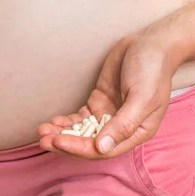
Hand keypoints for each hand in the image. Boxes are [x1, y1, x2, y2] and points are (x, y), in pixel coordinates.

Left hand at [37, 32, 177, 159]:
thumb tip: (102, 148)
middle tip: (43, 139)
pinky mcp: (99, 102)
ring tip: (42, 130)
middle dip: (66, 143)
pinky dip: (67, 121)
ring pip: (82, 132)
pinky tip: (53, 121)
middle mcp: (121, 128)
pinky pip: (80, 118)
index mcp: (136, 132)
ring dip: (63, 133)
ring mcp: (109, 115)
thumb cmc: (152, 71)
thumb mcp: (142, 97)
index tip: (59, 141)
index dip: (80, 148)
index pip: (104, 150)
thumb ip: (123, 124)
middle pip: (90, 144)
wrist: (150, 45)